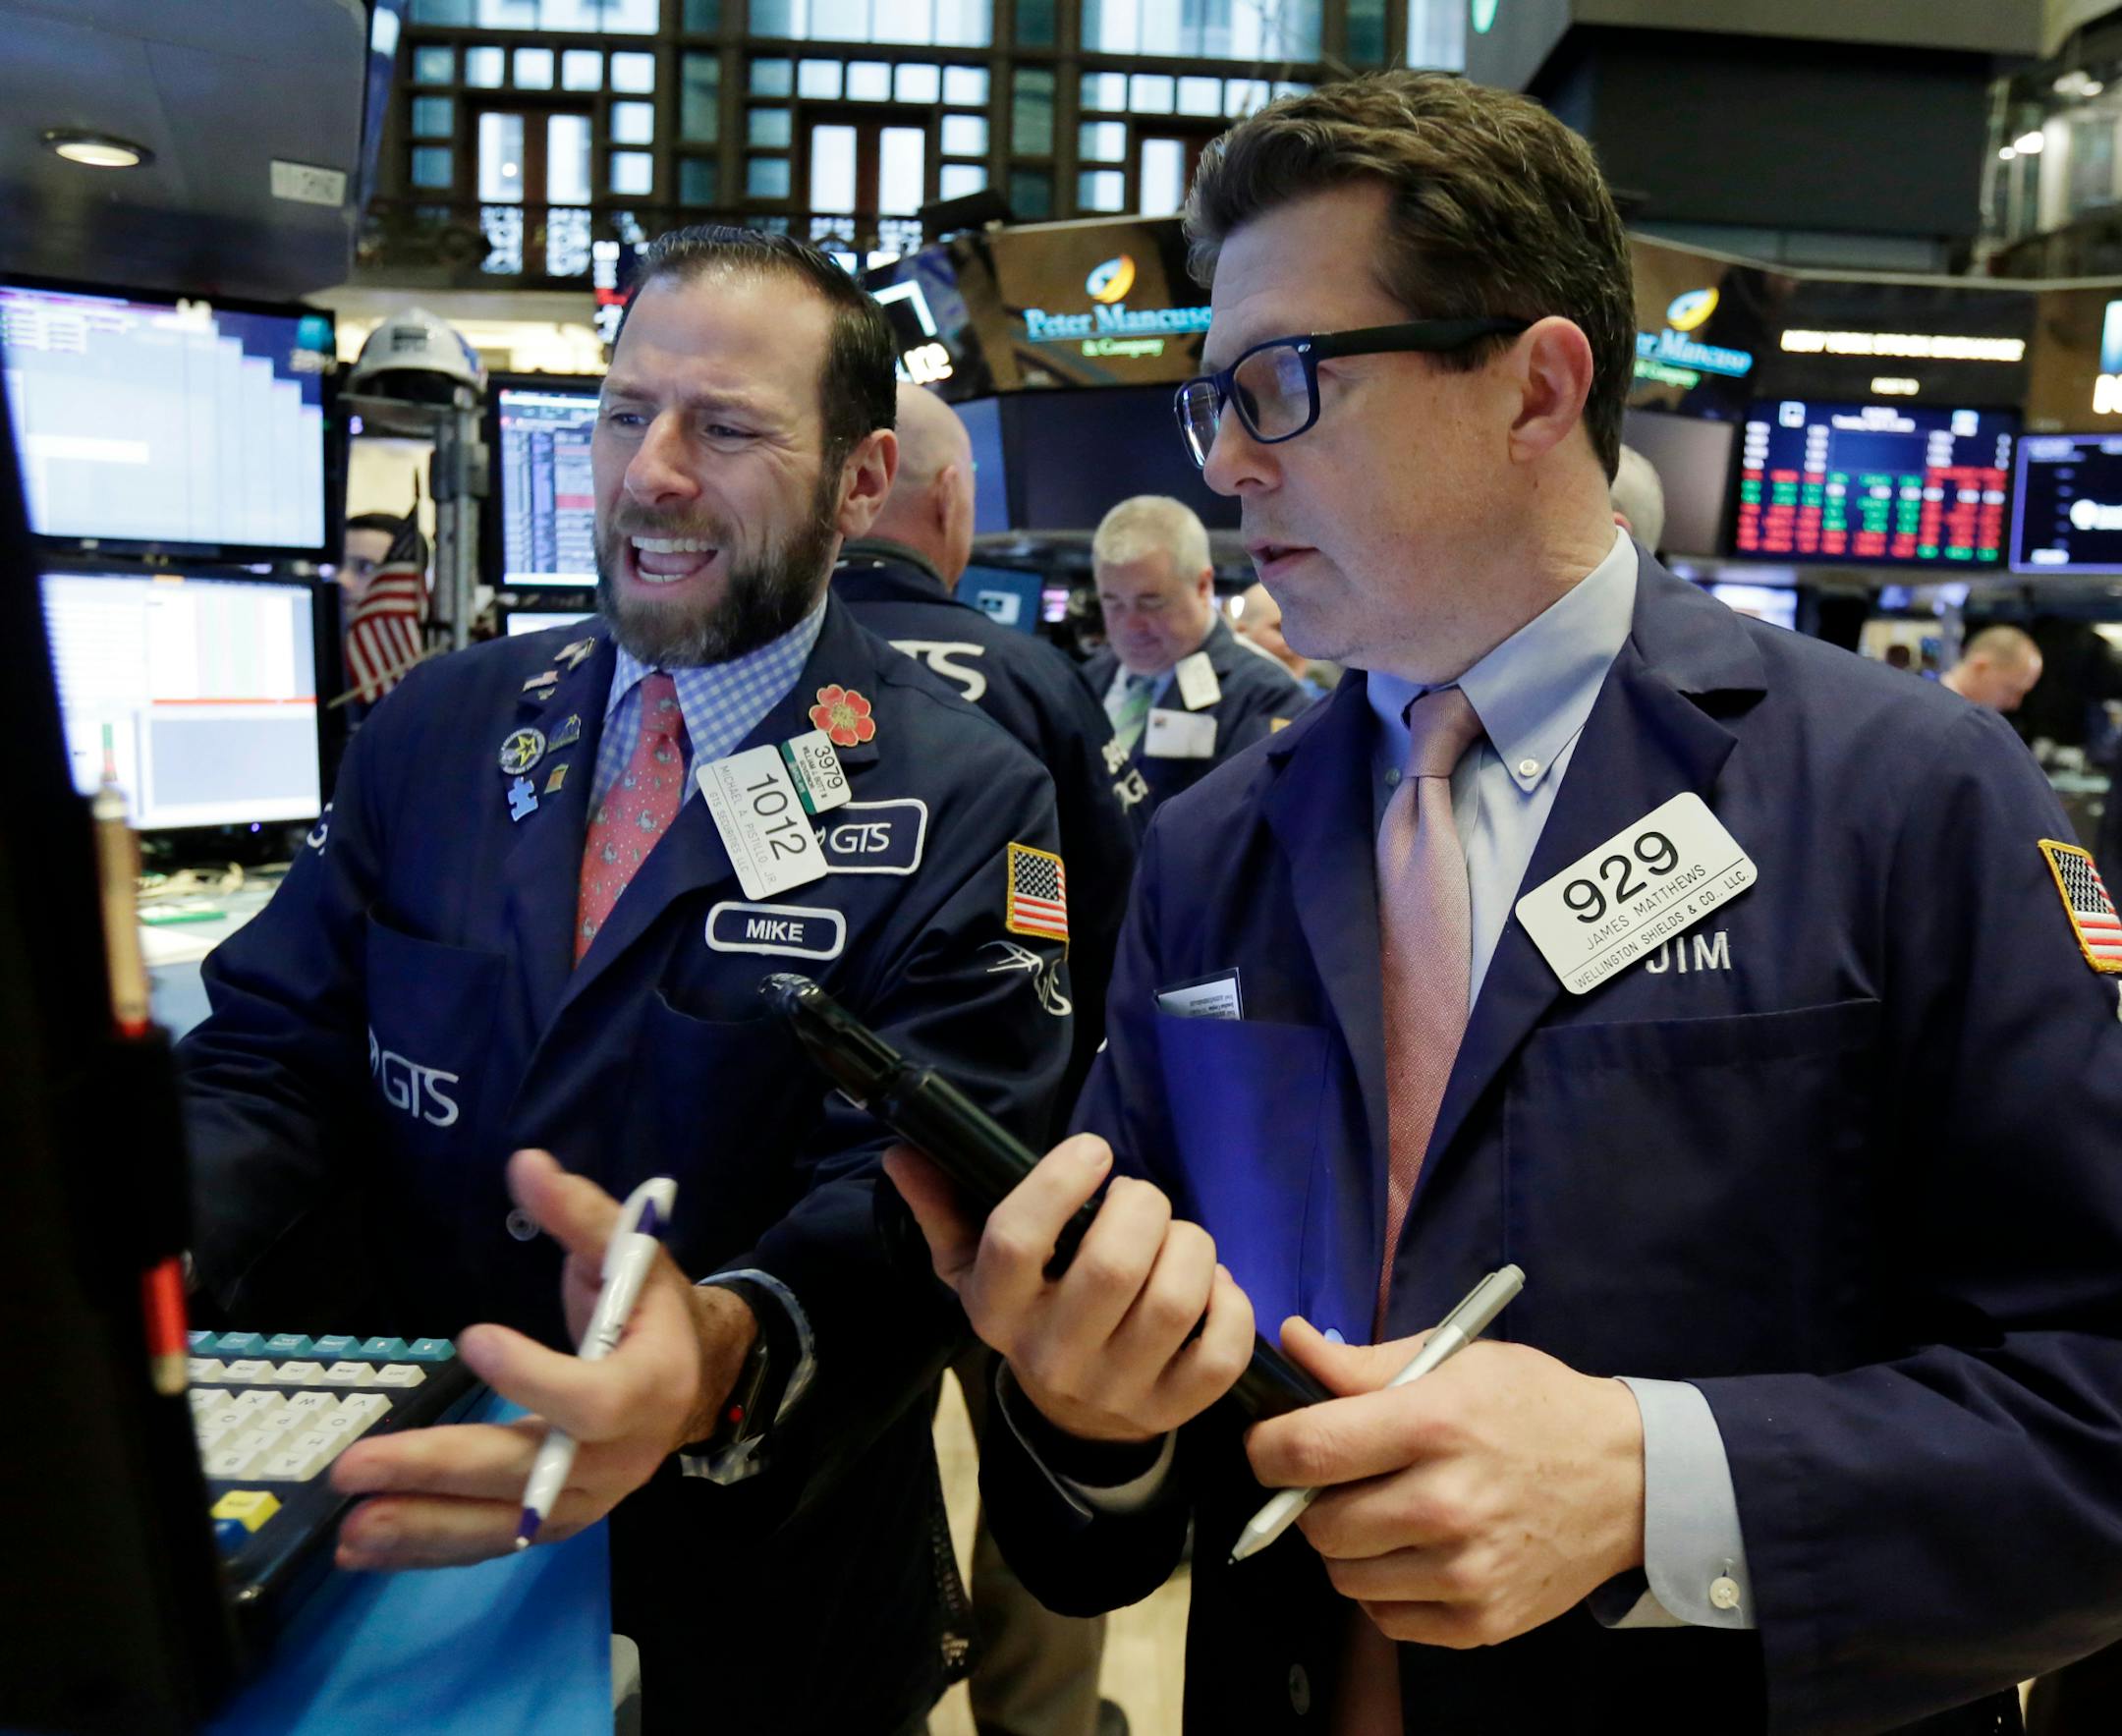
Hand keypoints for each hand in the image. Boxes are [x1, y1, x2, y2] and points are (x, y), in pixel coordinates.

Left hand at [329, 1149, 757, 1569]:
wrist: (695, 1378)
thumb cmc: (651, 1307)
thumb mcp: (632, 1253)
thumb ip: (581, 1214)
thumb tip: (526, 1164)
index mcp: (649, 1386)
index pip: (592, 1398)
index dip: (534, 1375)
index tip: (471, 1336)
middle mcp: (621, 1457)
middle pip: (528, 1473)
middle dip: (438, 1469)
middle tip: (355, 1464)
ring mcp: (589, 1498)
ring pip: (506, 1524)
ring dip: (422, 1527)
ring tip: (348, 1529)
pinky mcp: (559, 1519)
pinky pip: (496, 1540)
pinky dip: (430, 1547)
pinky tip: (366, 1548)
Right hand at [884, 1135, 1252, 1442]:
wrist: (1071, 1416)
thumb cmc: (1029, 1311)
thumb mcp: (974, 1266)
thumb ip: (943, 1207)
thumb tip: (905, 1155)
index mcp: (996, 1310)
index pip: (1016, 1240)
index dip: (1060, 1182)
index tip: (1092, 1151)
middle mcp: (1052, 1354)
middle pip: (1112, 1266)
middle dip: (1143, 1207)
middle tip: (1139, 1199)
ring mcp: (1116, 1388)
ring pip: (1173, 1301)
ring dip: (1191, 1246)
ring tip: (1176, 1239)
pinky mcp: (1173, 1407)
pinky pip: (1222, 1352)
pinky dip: (1230, 1302)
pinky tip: (1212, 1284)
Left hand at [1245, 1318, 1644, 1647]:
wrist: (1628, 1479)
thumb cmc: (1533, 1406)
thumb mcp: (1456, 1358)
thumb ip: (1362, 1364)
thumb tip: (1288, 1346)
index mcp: (1435, 1425)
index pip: (1307, 1450)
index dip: (1266, 1448)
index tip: (1269, 1443)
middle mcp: (1448, 1504)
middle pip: (1318, 1522)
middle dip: (1309, 1498)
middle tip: (1337, 1478)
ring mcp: (1466, 1572)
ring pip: (1344, 1576)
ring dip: (1346, 1546)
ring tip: (1383, 1510)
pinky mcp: (1480, 1621)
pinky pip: (1384, 1617)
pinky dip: (1384, 1588)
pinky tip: (1415, 1550)